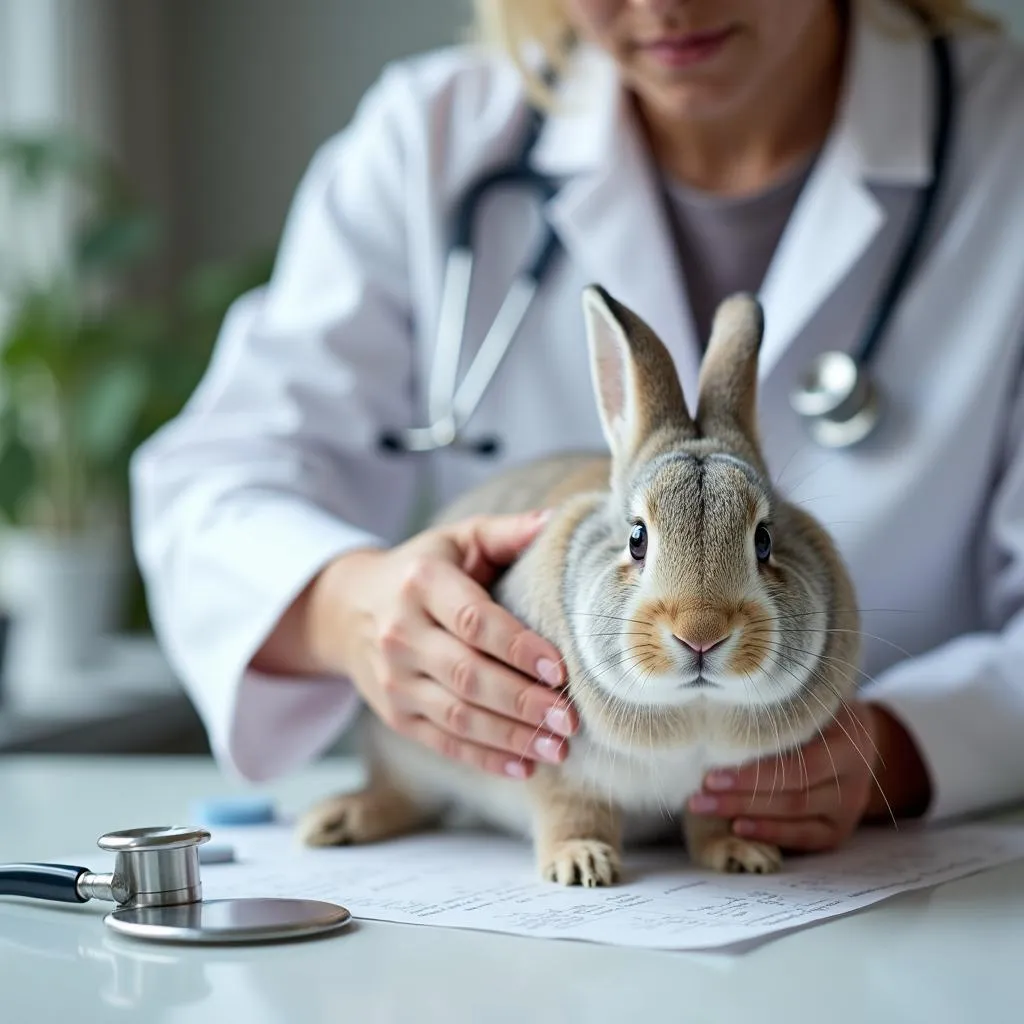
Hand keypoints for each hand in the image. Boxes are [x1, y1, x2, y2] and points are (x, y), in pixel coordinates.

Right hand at [305, 509, 575, 778]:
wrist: (348, 609)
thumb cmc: (422, 570)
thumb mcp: (457, 540)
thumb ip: (506, 532)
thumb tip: (556, 521)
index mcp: (421, 583)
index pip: (474, 620)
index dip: (518, 647)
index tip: (560, 669)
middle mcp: (401, 633)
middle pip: (467, 674)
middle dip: (522, 701)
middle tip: (569, 717)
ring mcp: (394, 680)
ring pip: (457, 716)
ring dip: (511, 736)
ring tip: (559, 746)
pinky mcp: (396, 714)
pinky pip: (443, 742)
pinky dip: (485, 758)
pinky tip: (524, 765)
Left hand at [686, 700, 887, 852]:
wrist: (858, 739)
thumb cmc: (817, 714)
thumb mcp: (808, 703)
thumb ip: (778, 709)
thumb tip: (715, 713)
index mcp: (847, 740)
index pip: (798, 765)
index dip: (754, 775)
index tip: (710, 775)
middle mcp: (853, 776)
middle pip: (793, 794)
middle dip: (740, 797)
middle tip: (697, 797)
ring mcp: (849, 806)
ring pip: (795, 816)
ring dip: (746, 814)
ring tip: (706, 809)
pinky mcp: (839, 829)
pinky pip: (804, 838)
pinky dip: (770, 834)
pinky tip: (738, 828)